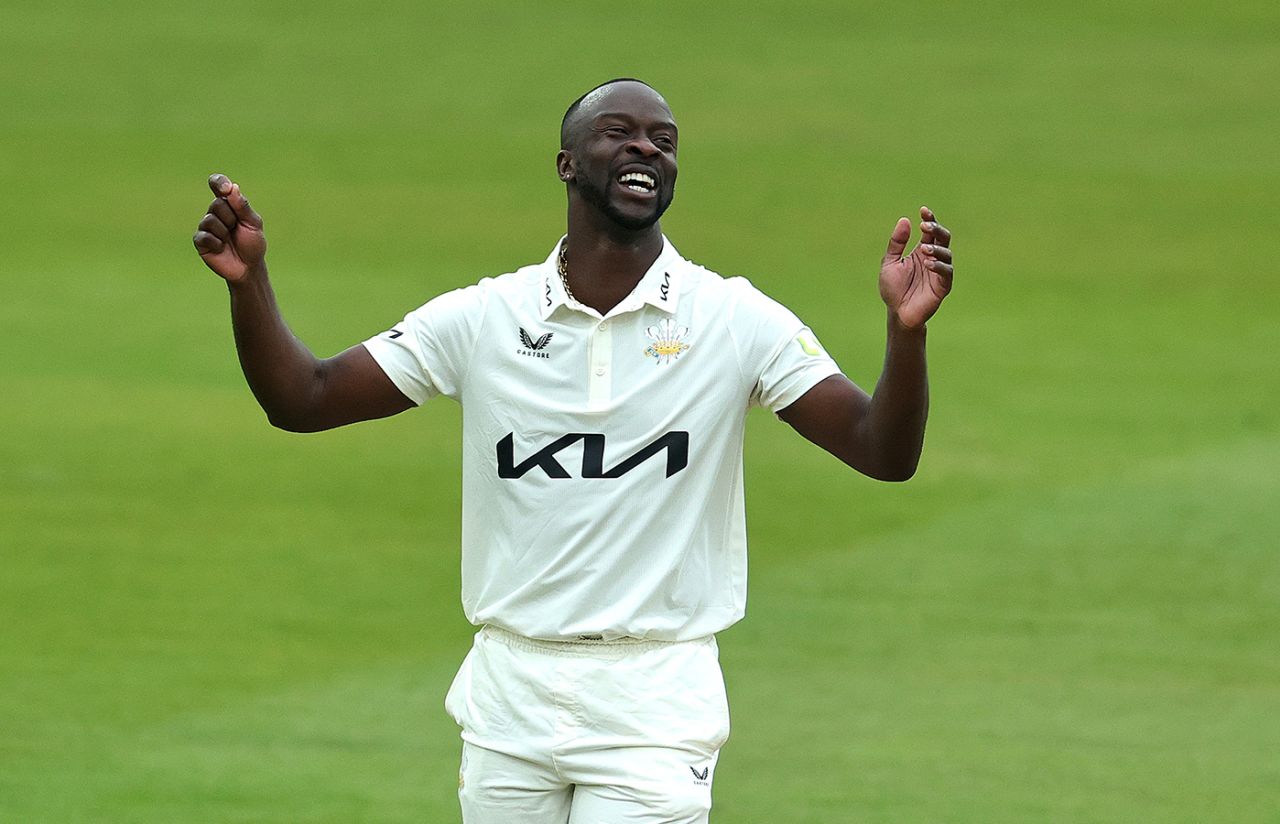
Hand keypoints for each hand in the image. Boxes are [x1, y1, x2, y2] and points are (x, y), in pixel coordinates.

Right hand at [193, 174, 266, 282]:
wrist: (249, 267)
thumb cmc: (253, 243)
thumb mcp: (253, 224)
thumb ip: (243, 207)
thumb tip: (233, 187)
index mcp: (229, 204)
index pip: (218, 185)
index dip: (218, 182)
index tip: (225, 187)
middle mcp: (215, 213)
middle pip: (217, 204)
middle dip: (231, 218)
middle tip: (236, 229)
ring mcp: (206, 226)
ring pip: (210, 220)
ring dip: (224, 232)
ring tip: (229, 240)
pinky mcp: (200, 241)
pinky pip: (204, 236)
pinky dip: (217, 243)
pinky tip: (221, 248)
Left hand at [879, 206, 952, 329]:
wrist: (897, 313)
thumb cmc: (894, 289)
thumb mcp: (890, 263)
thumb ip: (896, 243)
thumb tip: (905, 220)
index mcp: (921, 251)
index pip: (930, 231)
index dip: (929, 219)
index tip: (923, 210)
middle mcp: (933, 258)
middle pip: (943, 237)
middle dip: (936, 229)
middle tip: (925, 226)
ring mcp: (940, 271)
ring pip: (947, 253)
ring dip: (936, 248)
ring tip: (924, 249)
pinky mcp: (943, 285)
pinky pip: (947, 272)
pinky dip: (939, 266)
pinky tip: (928, 263)